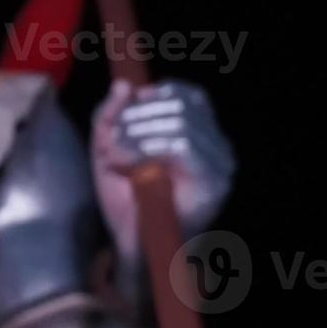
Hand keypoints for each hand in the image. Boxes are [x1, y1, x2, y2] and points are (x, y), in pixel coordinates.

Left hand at [92, 79, 234, 256]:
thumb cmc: (124, 196)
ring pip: (180, 123)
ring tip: (118, 160)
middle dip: (138, 119)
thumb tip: (123, 85)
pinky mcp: (214, 182)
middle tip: (113, 145)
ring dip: (139, 136)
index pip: (189, 95)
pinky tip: (132, 167)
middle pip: (180, 105)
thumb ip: (109, 115)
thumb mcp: (107, 149)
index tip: (133, 103)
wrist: (132, 242)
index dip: (159, 93)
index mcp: (194, 134)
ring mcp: (219, 164)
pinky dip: (149, 149)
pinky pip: (183, 146)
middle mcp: (214, 146)